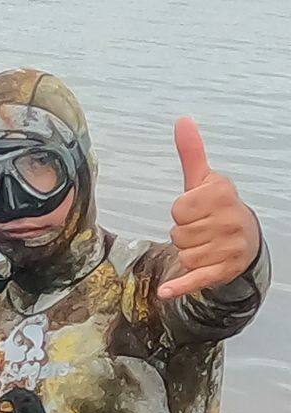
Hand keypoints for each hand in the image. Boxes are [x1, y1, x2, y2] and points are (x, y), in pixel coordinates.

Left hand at [157, 119, 261, 301]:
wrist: (246, 239)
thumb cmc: (218, 208)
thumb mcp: (206, 181)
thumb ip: (192, 154)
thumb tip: (181, 121)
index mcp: (221, 194)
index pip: (178, 209)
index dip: (182, 212)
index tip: (198, 211)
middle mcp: (229, 219)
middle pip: (178, 233)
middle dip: (184, 234)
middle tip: (202, 230)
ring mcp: (227, 246)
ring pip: (182, 254)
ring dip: (187, 253)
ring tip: (206, 245)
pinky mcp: (221, 270)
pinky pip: (194, 279)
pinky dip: (180, 287)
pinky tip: (166, 292)